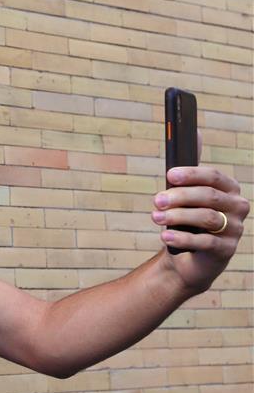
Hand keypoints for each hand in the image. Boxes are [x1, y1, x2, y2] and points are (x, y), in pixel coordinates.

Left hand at [151, 131, 249, 292]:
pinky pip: (206, 242)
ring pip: (207, 218)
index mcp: (229, 189)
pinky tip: (165, 236)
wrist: (188, 259)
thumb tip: (194, 133)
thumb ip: (190, 171)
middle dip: (179, 197)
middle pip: (209, 197)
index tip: (169, 175)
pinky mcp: (226, 250)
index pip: (213, 177)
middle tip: (156, 200)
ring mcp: (235, 229)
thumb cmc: (187, 222)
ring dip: (178, 216)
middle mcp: (237, 207)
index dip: (191, 174)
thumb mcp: (186, 196)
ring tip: (156, 218)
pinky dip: (183, 237)